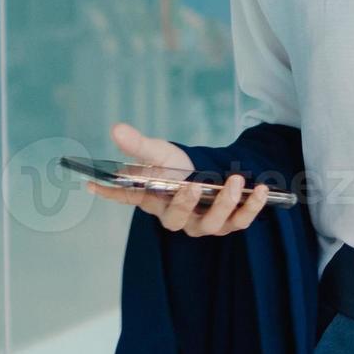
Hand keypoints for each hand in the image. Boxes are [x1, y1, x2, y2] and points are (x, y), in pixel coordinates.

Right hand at [85, 122, 275, 236]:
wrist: (214, 171)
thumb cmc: (181, 166)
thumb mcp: (162, 153)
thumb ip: (140, 145)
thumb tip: (116, 129)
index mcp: (154, 201)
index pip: (127, 199)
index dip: (110, 194)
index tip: (92, 183)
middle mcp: (177, 218)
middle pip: (176, 219)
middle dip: (185, 203)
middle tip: (193, 185)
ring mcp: (204, 224)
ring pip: (213, 223)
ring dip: (224, 203)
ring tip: (234, 180)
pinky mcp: (230, 222)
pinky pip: (242, 220)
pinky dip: (252, 206)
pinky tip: (261, 189)